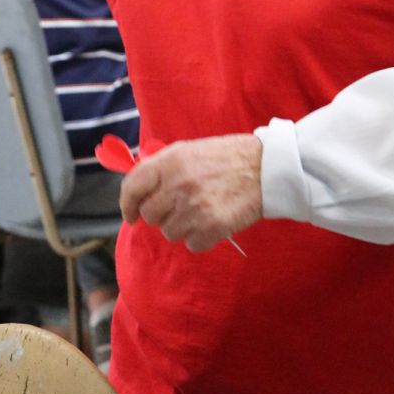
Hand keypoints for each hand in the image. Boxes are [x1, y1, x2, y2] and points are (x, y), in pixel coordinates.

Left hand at [120, 133, 262, 252]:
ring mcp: (194, 207)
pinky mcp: (212, 227)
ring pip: (169, 232)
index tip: (130, 214)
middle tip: (178, 205)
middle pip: (149, 215)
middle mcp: (178, 184)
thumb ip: (162, 167)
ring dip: (181, 226)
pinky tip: (212, 220)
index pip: (132, 187)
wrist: (266, 167)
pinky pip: (191, 244)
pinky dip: (199, 237)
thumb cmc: (226, 157)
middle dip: (161, 214)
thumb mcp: (189, 149)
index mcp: (170, 161)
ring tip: (200, 209)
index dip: (127, 204)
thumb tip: (139, 188)